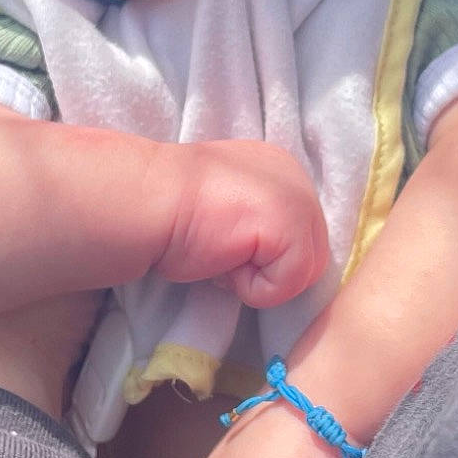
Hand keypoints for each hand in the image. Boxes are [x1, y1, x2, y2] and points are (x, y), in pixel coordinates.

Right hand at [155, 140, 329, 311]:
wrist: (145, 201)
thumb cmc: (172, 208)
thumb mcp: (230, 206)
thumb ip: (259, 219)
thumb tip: (272, 255)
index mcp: (282, 169)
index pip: (302, 234)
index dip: (266, 254)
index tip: (225, 241)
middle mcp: (297, 177)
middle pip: (312, 255)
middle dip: (268, 268)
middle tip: (222, 253)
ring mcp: (298, 199)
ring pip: (305, 272)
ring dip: (261, 278)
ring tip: (222, 255)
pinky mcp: (290, 226)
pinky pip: (289, 284)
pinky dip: (253, 288)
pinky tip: (223, 260)